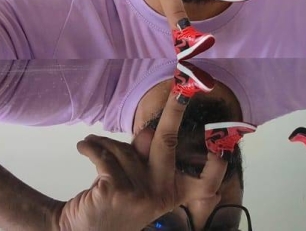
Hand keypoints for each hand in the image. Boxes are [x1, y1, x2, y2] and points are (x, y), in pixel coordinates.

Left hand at [57, 90, 226, 230]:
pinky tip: (84, 147)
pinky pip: (103, 154)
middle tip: (182, 88)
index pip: (205, 183)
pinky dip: (90, 147)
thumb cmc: (112, 203)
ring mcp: (139, 194)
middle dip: (175, 109)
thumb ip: (144, 157)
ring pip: (122, 148)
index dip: (218, 165)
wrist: (81, 230)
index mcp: (172, 193)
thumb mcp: (134, 181)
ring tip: (92, 146)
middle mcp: (160, 194)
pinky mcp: (116, 190)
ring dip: (103, 143)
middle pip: (168, 142)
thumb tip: (149, 132)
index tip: (223, 144)